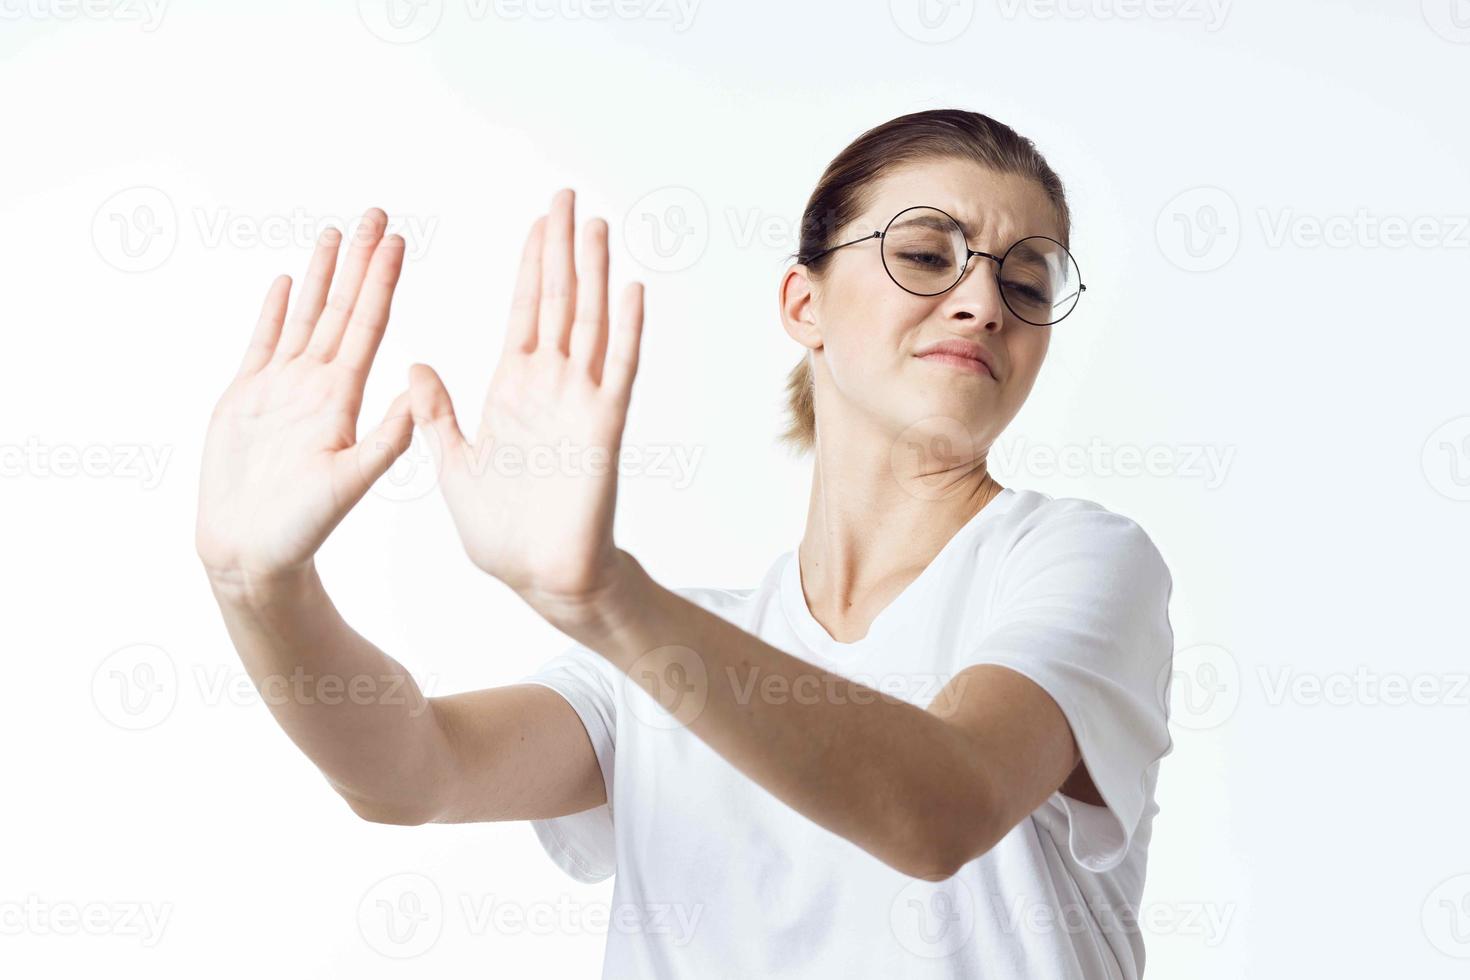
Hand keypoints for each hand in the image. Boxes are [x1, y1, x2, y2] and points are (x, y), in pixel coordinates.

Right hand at [196, 209, 413, 588]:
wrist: (252, 552)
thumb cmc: (303, 529)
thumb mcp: (349, 484)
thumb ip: (384, 441)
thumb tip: (417, 399)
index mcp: (343, 398)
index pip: (368, 325)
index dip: (382, 281)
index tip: (399, 241)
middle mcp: (317, 384)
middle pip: (342, 309)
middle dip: (359, 261)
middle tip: (376, 214)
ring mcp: (282, 388)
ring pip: (306, 317)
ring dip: (321, 275)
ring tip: (334, 232)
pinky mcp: (246, 398)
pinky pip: (264, 343)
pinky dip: (276, 311)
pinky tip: (288, 280)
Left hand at [408, 188, 644, 622]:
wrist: (537, 575)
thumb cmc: (500, 530)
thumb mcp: (453, 463)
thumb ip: (437, 414)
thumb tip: (412, 364)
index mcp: (513, 390)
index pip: (525, 311)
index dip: (531, 265)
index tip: (538, 222)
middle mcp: (550, 387)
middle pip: (559, 302)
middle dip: (563, 249)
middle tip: (568, 197)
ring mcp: (580, 403)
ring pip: (589, 323)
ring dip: (594, 274)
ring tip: (598, 225)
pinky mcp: (602, 428)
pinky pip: (617, 372)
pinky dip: (626, 332)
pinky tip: (630, 291)